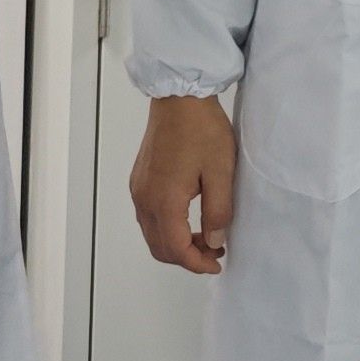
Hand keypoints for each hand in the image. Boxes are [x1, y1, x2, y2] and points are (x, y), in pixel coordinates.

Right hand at [130, 91, 236, 273]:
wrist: (179, 96)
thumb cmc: (202, 130)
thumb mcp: (221, 172)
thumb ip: (218, 212)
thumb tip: (214, 240)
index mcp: (164, 200)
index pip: (176, 249)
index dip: (197, 264)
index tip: (218, 262)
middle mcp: (144, 198)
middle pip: (159, 247)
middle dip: (186, 257)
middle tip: (214, 250)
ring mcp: (138, 188)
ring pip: (152, 233)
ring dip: (176, 243)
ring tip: (205, 235)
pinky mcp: (139, 179)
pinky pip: (148, 217)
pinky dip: (166, 228)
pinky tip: (188, 218)